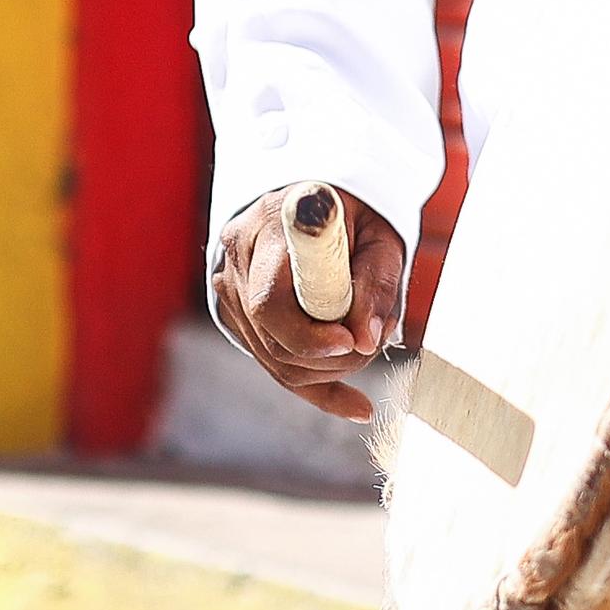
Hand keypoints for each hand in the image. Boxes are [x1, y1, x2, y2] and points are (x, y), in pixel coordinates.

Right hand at [209, 186, 410, 420]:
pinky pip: (276, 366)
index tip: (350, 342)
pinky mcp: (238, 317)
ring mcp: (230, 291)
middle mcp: (238, 259)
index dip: (310, 334)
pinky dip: (322, 391)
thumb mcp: (379, 234)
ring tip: (368, 346)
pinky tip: (360, 408)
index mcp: (270, 226)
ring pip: (275, 359)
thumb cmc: (355, 214)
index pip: (271, 301)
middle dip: (330, 358)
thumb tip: (367, 340)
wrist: (315, 202)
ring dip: (330, 370)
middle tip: (373, 343)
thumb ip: (376, 281)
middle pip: (273, 338)